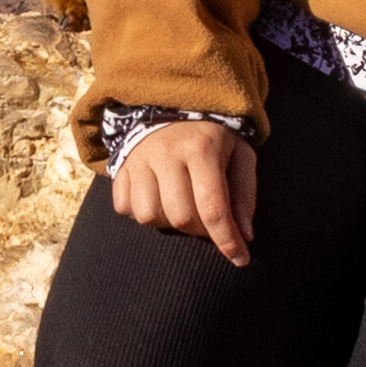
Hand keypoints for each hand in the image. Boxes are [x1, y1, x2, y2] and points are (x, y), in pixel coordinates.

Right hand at [113, 119, 259, 263]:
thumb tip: (244, 235)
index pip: (213, 207)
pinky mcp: (120, 167)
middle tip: (207, 220)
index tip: (240, 259)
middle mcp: (166, 153)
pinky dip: (141, 213)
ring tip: (180, 207)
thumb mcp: (240, 155)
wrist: (172, 106)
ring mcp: (139, 159)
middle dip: (198, 230)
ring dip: (168, 222)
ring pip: (148, 216)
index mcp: (201, 148)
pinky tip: (157, 198)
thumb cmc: (213, 138)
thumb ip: (245, 195)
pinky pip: (124, 208)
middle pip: (180, 217)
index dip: (227, 240)